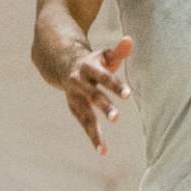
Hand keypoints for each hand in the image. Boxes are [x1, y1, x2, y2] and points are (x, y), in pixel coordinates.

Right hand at [63, 36, 132, 154]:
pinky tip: (103, 150)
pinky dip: (92, 136)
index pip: (104, 77)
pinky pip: (83, 123)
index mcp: (88, 67)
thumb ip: (118, 51)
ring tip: (104, 148)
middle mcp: (79, 83)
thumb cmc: (92, 61)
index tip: (127, 95)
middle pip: (93, 95)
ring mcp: (74, 97)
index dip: (115, 85)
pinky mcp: (73, 107)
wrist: (61, 63)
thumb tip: (129, 40)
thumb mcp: (103, 54)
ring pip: (84, 114)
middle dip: (104, 106)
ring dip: (94, 130)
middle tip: (116, 118)